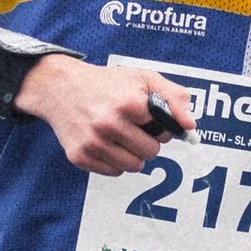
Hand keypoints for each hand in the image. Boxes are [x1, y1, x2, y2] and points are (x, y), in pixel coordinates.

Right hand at [16, 53, 193, 173]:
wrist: (60, 87)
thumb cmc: (107, 83)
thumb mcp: (143, 79)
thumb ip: (174, 98)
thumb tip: (190, 126)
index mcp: (128, 103)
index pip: (165, 131)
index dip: (161, 124)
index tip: (149, 117)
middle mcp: (108, 124)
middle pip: (151, 152)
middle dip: (148, 141)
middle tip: (134, 127)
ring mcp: (92, 143)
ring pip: (134, 166)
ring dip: (133, 154)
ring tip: (121, 135)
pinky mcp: (79, 156)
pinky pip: (114, 172)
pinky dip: (115, 160)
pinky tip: (106, 142)